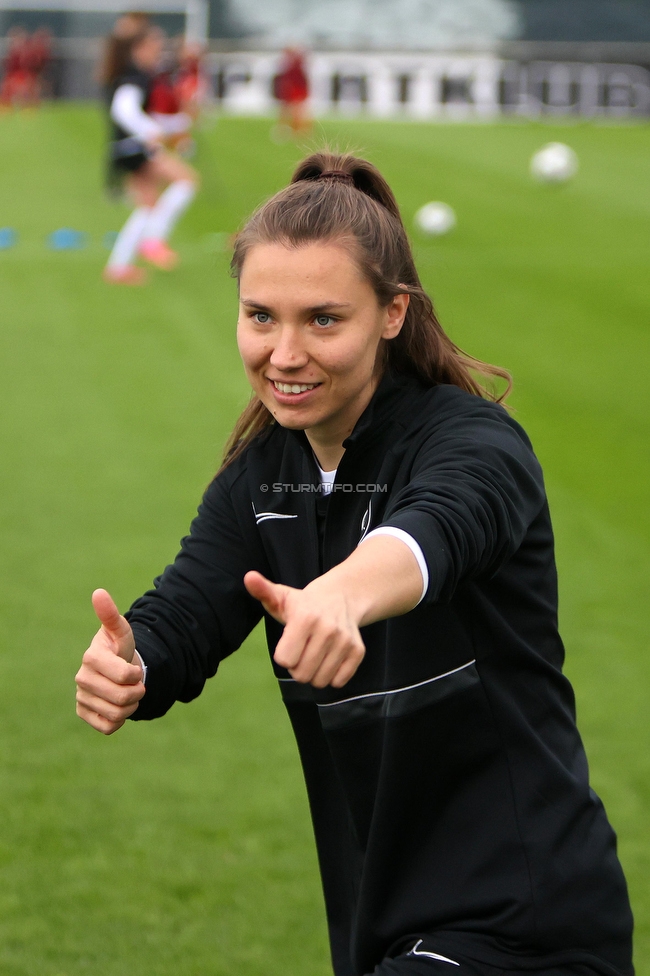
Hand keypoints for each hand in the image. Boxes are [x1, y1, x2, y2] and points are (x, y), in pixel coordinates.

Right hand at [75, 589, 144, 733]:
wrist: (115, 669)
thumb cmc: (119, 648)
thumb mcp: (121, 631)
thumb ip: (111, 615)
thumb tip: (99, 592)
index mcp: (91, 657)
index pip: (125, 676)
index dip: (136, 675)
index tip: (135, 669)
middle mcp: (81, 678)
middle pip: (122, 698)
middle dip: (137, 693)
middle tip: (136, 685)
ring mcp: (81, 697)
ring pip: (116, 714)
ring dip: (130, 707)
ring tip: (128, 695)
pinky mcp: (83, 714)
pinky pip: (108, 727)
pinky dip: (120, 720)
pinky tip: (118, 707)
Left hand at [244, 571, 364, 688]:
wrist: (341, 597)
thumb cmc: (304, 604)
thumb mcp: (282, 596)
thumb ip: (263, 591)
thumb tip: (249, 577)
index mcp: (305, 618)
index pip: (285, 661)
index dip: (283, 655)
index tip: (289, 643)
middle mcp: (328, 629)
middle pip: (301, 675)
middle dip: (297, 668)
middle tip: (301, 652)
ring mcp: (345, 641)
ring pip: (320, 681)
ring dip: (314, 674)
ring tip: (315, 655)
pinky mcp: (358, 651)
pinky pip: (339, 682)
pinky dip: (331, 676)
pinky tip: (329, 659)